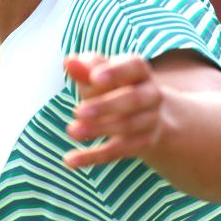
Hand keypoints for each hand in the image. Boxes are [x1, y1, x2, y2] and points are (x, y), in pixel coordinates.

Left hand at [63, 53, 163, 168]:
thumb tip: (69, 61)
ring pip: (127, 127)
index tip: (94, 77)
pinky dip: (93, 157)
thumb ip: (84, 68)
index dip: (115, 72)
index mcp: (139, 71)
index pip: (134, 66)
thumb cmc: (111, 86)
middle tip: (78, 111)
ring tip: (71, 131)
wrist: (142, 113)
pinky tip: (70, 160)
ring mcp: (150, 120)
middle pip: (134, 99)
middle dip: (106, 106)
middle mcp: (151, 94)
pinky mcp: (143, 143)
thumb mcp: (97, 74)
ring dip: (98, 130)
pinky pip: (118, 151)